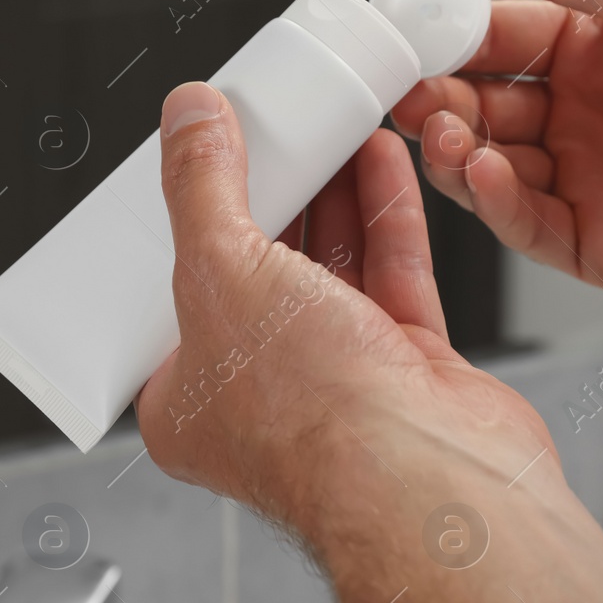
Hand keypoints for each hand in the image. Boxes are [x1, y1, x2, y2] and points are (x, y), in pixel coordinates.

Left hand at [137, 82, 602, 602]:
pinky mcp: (410, 373)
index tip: (201, 157)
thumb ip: (204, 190)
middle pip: (259, 270)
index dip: (186, 219)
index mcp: (189, 400)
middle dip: (271, 192)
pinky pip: (393, 278)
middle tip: (274, 123)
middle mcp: (264, 397)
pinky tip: (379, 162)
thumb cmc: (314, 422)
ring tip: (329, 123)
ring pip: (330, 269)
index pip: (173, 292)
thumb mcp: (220, 276)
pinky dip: (386, 217)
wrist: (429, 482)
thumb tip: (187, 119)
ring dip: (331, 193)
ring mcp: (341, 385)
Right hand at [391, 0, 602, 310]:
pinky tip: (481, 171)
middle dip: (440, 98)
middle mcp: (587, 115)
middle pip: (484, 105)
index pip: (502, 38)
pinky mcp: (594, 244)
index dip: (454, 35)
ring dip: (454, 149)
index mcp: (599, 48)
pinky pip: (525, 224)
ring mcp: (587, 180)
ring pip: (489, 166)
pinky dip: (493, 200)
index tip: (413, 30)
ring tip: (441, 131)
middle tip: (410, 91)